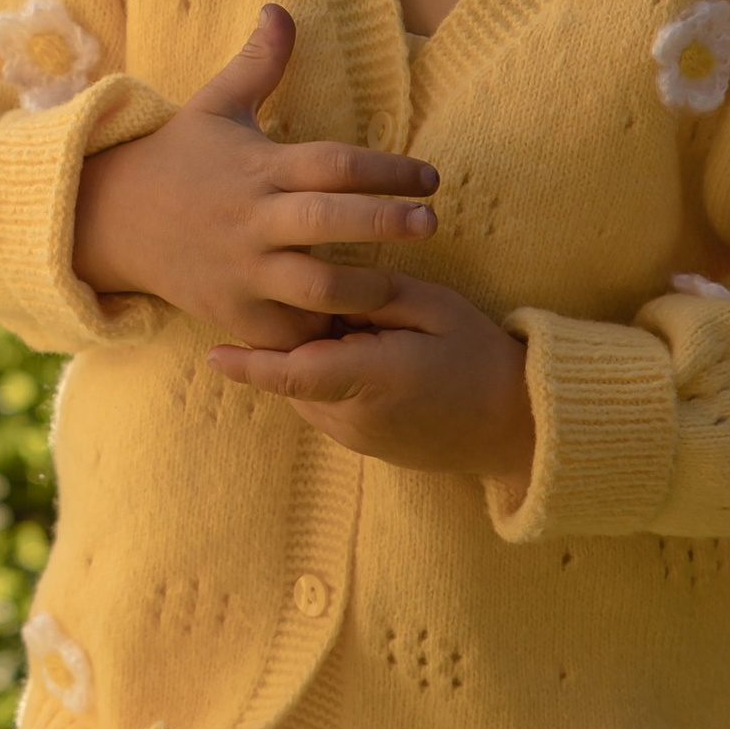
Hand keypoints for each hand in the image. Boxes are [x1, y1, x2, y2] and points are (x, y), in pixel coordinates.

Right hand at [70, 3, 437, 351]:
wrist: (112, 219)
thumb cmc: (179, 158)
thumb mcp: (215, 105)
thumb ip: (259, 62)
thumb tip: (281, 6)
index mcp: (258, 167)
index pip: (331, 164)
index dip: (385, 169)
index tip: (429, 176)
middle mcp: (253, 219)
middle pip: (327, 224)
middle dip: (384, 223)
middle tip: (432, 222)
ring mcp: (242, 270)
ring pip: (313, 288)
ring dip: (363, 289)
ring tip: (402, 284)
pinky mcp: (232, 312)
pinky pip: (287, 331)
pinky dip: (321, 333)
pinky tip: (356, 327)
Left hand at [211, 273, 535, 484]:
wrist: (517, 424)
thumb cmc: (479, 356)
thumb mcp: (432, 307)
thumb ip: (371, 294)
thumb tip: (322, 283)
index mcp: (370, 378)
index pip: (292, 371)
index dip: (248, 362)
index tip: (212, 352)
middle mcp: (353, 417)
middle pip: (292, 374)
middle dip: (291, 338)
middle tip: (318, 301)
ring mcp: (356, 438)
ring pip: (304, 389)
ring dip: (309, 358)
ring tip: (350, 327)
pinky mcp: (362, 445)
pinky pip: (324, 404)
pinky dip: (326, 376)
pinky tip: (357, 350)